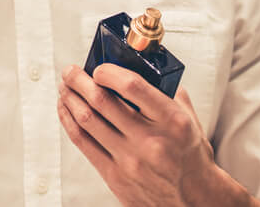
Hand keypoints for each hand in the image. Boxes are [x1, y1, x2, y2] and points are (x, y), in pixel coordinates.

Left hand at [57, 64, 254, 206]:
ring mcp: (130, 160)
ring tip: (65, 87)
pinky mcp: (115, 175)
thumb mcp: (189, 117)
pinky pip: (83, 142)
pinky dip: (69, 120)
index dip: (108, 72)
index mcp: (171, 120)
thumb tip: (140, 66)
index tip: (99, 67)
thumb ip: (166, 91)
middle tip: (71, 71)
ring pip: (87, 120)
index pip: (132, 87)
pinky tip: (66, 109)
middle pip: (101, 101)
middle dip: (79, 80)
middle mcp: (149, 140)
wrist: (193, 199)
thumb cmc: (189, 155)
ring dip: (70, 98)